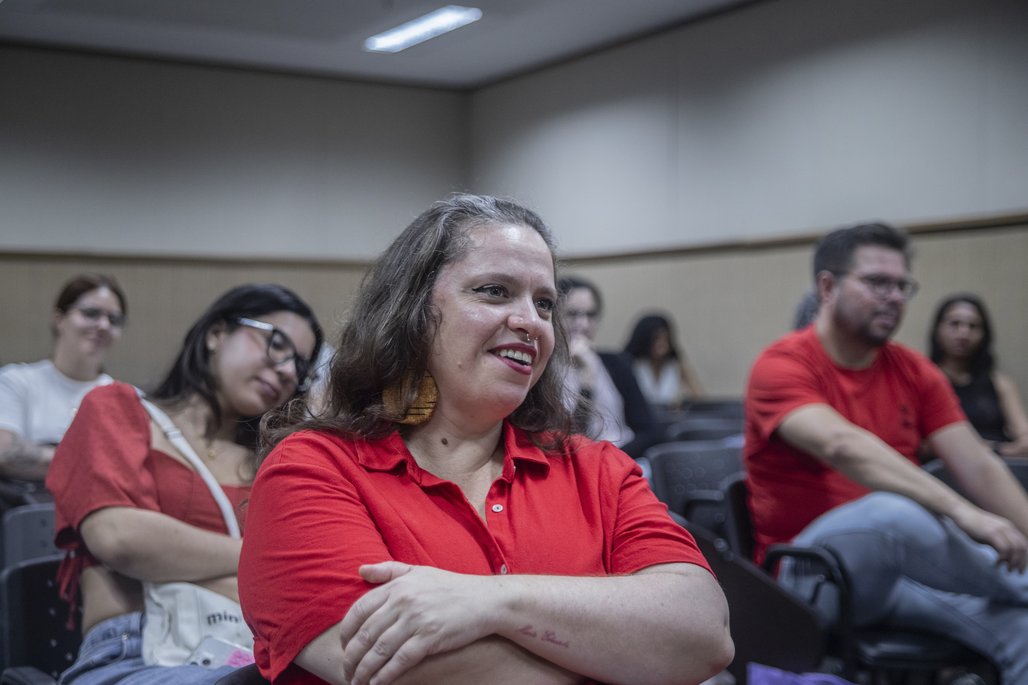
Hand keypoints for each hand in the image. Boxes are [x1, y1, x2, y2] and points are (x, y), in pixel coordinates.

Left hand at [339, 562, 496, 684]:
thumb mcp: (418, 571)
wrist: (484, 600)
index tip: (343, 647)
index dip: (346, 632)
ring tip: (357, 681)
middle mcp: (403, 601)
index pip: (359, 610)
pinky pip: (400, 660)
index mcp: (398, 585)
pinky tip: (377, 683)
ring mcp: (417, 619)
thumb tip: (360, 570)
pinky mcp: (430, 637)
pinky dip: (385, 675)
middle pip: (366, 634)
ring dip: (364, 670)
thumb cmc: (450, 586)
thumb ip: (388, 571)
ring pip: (379, 650)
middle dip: (351, 657)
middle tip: (346, 671)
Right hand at [950, 504, 1027, 572]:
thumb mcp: (990, 535)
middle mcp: (1008, 528)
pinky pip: (1004, 549)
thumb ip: (999, 544)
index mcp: (1009, 527)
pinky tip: (996, 563)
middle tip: (1015, 572)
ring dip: (1013, 562)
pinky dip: (1003, 559)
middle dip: (1021, 562)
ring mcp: (1000, 530)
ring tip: (1006, 569)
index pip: (1024, 544)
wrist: (963, 513)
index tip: (1019, 568)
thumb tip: (1006, 559)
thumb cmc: (974, 525)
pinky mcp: (992, 533)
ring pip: (1015, 549)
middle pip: (1022, 548)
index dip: (1024, 558)